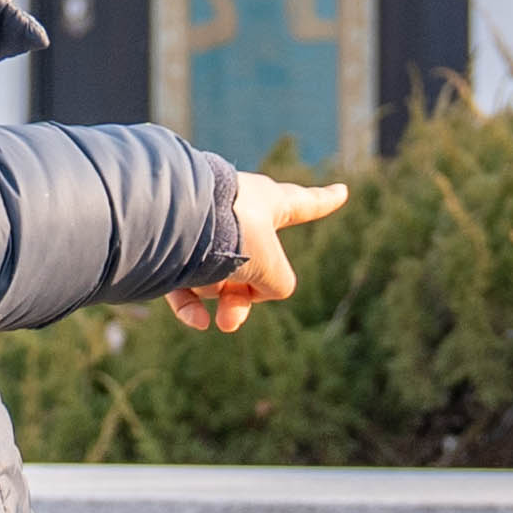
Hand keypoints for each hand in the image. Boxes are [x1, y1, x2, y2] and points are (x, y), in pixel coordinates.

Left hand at [169, 173, 351, 332]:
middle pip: (252, 262)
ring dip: (220, 302)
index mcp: (269, 202)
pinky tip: (197, 321)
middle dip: (245, 298)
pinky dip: (191, 303)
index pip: (305, 203)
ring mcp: (202, 226)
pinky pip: (184, 278)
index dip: (325, 201)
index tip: (341, 190)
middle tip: (232, 321)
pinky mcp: (171, 243)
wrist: (177, 221)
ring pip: (217, 275)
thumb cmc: (232, 234)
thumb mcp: (271, 268)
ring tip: (219, 319)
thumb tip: (249, 291)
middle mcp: (236, 210)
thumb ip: (276, 283)